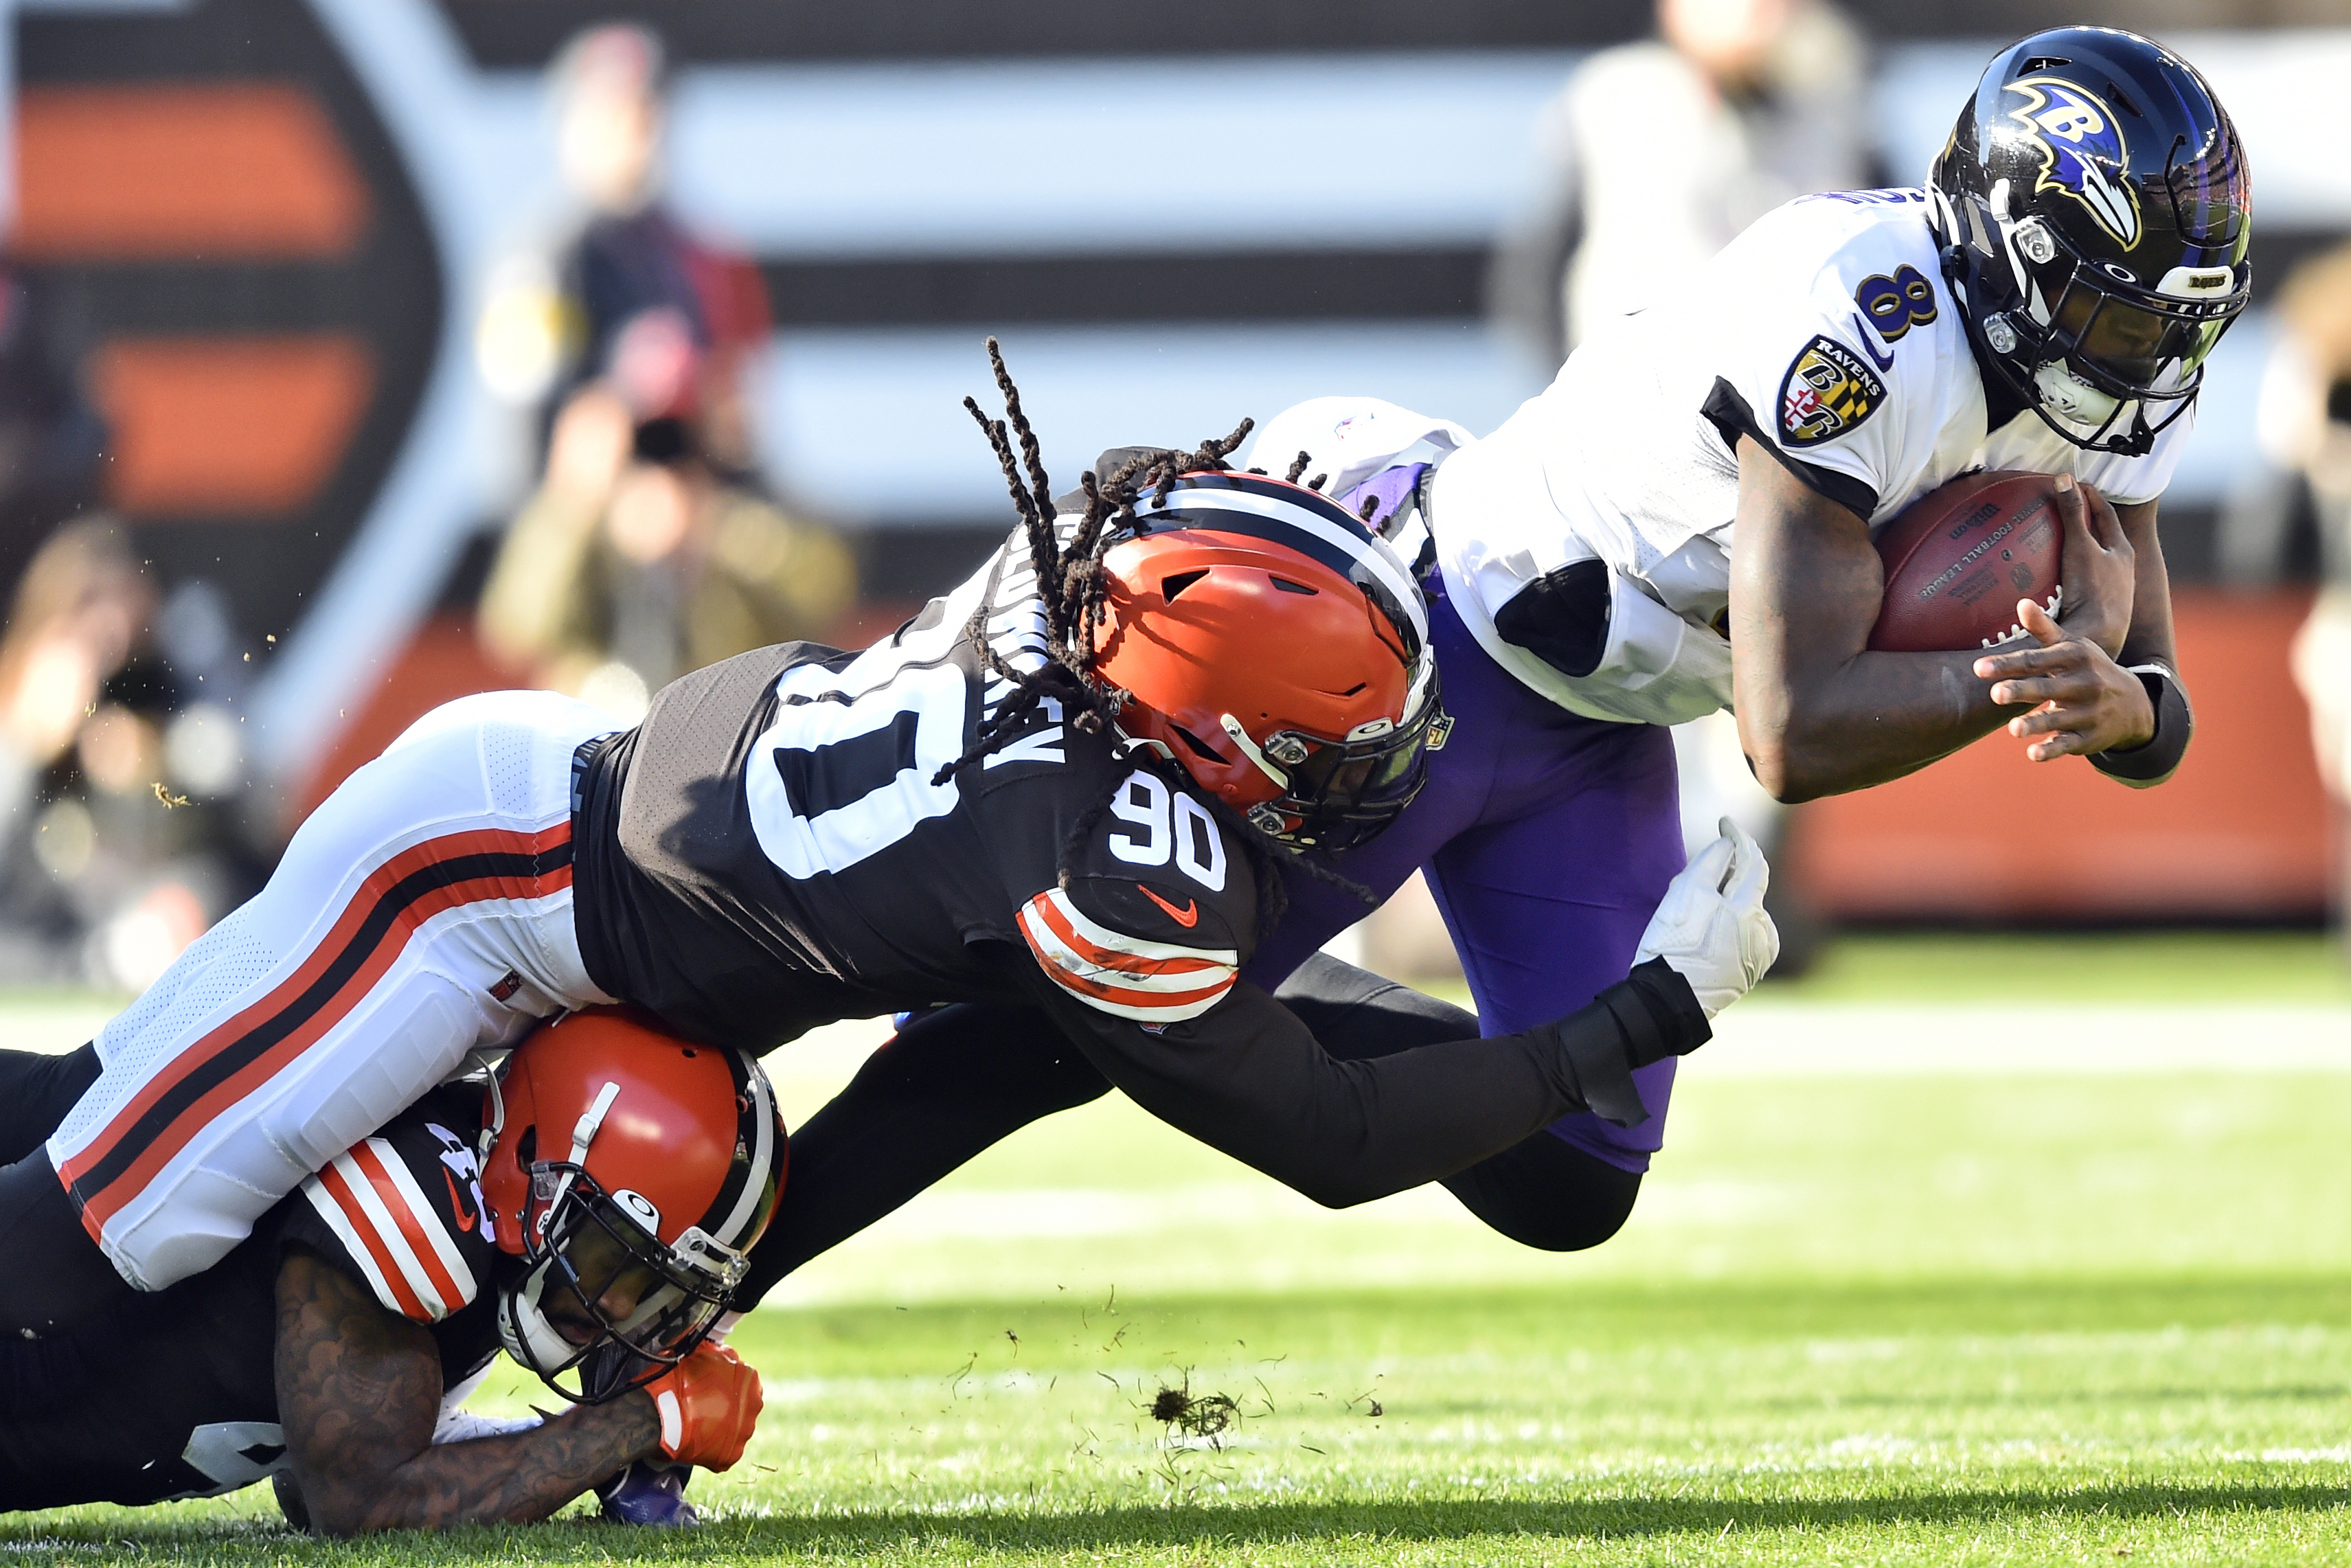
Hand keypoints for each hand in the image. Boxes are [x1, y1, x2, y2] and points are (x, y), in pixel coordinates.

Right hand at [640, 1344, 762, 1470]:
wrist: (656, 1415)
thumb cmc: (673, 1382)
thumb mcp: (696, 1353)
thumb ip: (716, 1352)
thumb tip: (718, 1348)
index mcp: (749, 1377)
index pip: (740, 1379)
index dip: (721, 1384)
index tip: (706, 1389)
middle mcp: (754, 1404)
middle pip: (740, 1404)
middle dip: (723, 1406)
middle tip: (699, 1407)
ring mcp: (744, 1432)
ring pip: (734, 1428)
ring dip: (718, 1427)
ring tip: (694, 1425)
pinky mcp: (731, 1454)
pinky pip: (723, 1451)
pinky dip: (711, 1448)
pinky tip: (695, 1441)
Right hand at [1634, 818, 1779, 1018]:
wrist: (1667, 1001)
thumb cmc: (1673, 945)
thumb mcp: (1685, 894)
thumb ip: (1711, 862)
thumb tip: (1730, 846)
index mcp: (1750, 912)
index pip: (1752, 861)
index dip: (1738, 837)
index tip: (1724, 823)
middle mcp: (1764, 933)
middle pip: (1746, 889)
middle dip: (1721, 878)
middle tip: (1687, 885)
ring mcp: (1760, 955)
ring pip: (1743, 912)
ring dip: (1723, 904)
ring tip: (1689, 919)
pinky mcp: (1751, 972)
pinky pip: (1743, 935)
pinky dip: (1727, 927)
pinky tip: (1702, 938)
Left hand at [1973, 597, 2154, 761]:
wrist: (2135, 704)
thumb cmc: (2088, 669)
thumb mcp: (2071, 647)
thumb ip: (2043, 628)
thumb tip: (2021, 601)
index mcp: (2074, 658)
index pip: (2036, 660)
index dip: (2008, 664)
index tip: (1979, 668)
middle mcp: (2083, 684)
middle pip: (2046, 687)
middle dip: (2022, 691)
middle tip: (1995, 694)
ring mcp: (2087, 713)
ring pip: (2058, 719)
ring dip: (2036, 724)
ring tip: (2013, 729)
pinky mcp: (2088, 738)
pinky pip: (2068, 745)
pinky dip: (2052, 750)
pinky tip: (2033, 754)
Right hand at [2050, 473, 2134, 657]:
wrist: (2096, 639)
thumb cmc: (2092, 591)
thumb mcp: (2080, 547)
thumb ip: (2072, 514)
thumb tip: (2063, 478)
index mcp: (2121, 551)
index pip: (2106, 513)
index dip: (2090, 496)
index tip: (2074, 484)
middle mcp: (2120, 570)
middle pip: (2103, 537)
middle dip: (2086, 521)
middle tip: (2065, 507)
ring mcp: (2109, 591)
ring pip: (2093, 561)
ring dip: (2078, 549)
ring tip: (2055, 540)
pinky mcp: (2095, 609)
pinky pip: (2080, 582)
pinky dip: (2068, 573)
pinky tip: (2052, 578)